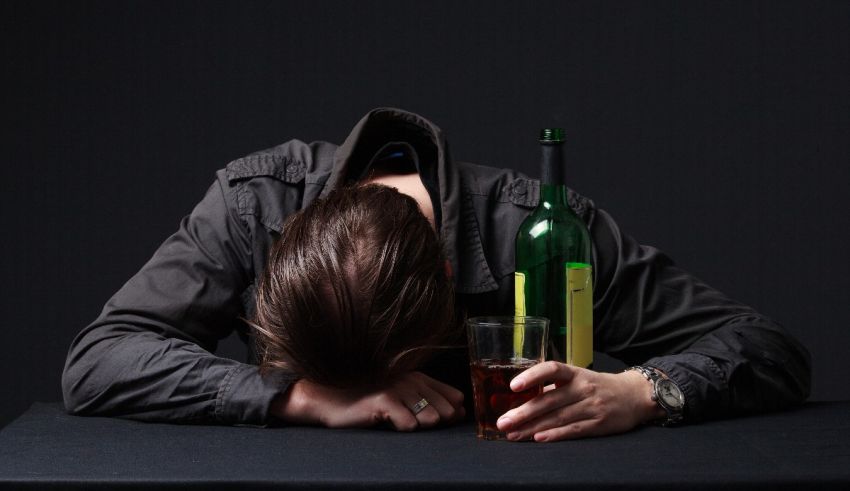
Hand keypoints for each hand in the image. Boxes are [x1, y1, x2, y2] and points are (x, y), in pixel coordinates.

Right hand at [270, 371, 464, 430]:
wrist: (331, 399)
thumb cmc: (367, 401)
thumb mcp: (401, 398)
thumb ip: (430, 401)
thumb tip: (460, 411)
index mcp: (418, 377)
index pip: (454, 396)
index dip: (454, 412)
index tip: (450, 420)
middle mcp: (411, 379)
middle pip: (445, 409)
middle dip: (440, 422)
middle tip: (421, 424)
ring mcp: (398, 388)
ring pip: (430, 417)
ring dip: (423, 426)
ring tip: (405, 423)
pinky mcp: (384, 400)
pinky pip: (408, 423)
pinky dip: (405, 428)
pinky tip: (395, 425)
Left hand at [496, 361, 663, 441]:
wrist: (634, 396)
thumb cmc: (597, 386)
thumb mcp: (577, 378)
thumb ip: (553, 386)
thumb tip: (519, 397)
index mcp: (574, 373)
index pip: (551, 369)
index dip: (532, 376)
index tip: (513, 386)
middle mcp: (582, 387)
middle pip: (549, 400)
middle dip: (523, 412)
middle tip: (502, 421)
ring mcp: (591, 406)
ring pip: (557, 418)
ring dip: (533, 427)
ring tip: (513, 434)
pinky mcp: (599, 424)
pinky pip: (573, 430)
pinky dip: (555, 435)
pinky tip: (539, 438)